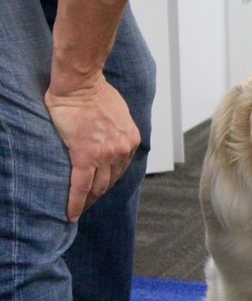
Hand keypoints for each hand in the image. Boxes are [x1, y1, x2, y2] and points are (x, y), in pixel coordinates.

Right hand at [45, 76, 139, 221]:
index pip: (121, 169)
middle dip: (100, 195)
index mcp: (130, 140)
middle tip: (90, 204)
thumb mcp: (120, 113)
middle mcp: (122, 150)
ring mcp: (105, 155)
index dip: (110, 181)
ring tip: (81, 210)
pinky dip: (76, 203)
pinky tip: (72, 214)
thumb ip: (119, 130)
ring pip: (97, 187)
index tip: (102, 190)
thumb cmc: (96, 94)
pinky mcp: (85, 156)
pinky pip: (81, 186)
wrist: (82, 86)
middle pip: (111, 181)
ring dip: (89, 201)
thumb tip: (112, 138)